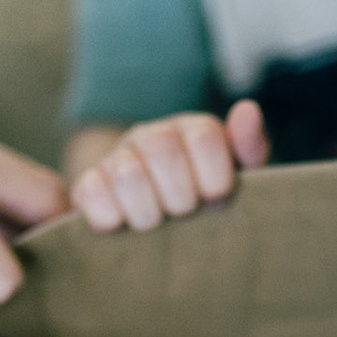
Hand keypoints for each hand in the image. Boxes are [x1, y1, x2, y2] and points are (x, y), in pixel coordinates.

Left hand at [0, 67, 67, 323]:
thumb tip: (12, 298)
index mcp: (4, 174)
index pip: (71, 222)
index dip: (78, 262)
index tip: (70, 306)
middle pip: (43, 237)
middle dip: (47, 279)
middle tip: (40, 327)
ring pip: (5, 248)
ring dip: (7, 284)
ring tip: (6, 326)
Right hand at [71, 100, 269, 230]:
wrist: (160, 224)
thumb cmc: (206, 203)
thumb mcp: (239, 180)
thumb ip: (248, 148)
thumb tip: (248, 110)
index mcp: (193, 131)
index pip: (203, 136)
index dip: (214, 179)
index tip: (215, 200)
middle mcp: (152, 137)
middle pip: (162, 148)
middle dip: (180, 196)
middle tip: (184, 214)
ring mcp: (117, 159)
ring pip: (127, 173)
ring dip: (147, 212)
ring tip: (156, 225)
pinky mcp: (88, 186)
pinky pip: (91, 192)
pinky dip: (110, 217)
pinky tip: (125, 226)